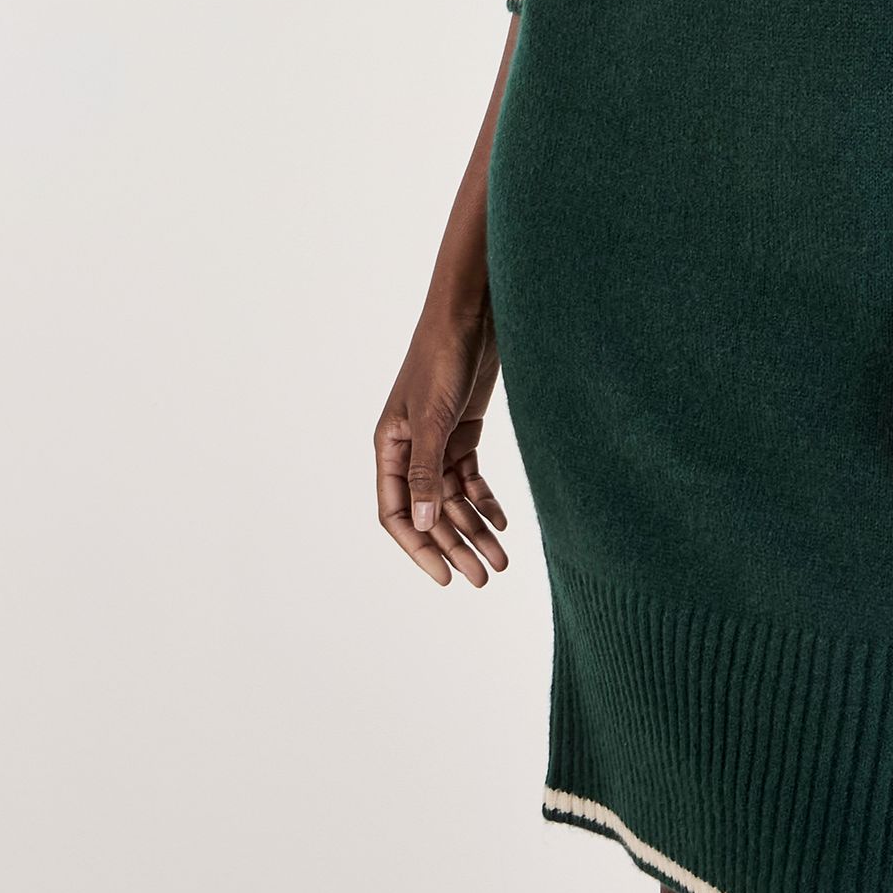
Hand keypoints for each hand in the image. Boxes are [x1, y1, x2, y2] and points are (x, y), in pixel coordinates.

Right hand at [374, 308, 511, 587]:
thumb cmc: (441, 358)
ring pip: (455, 498)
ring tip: (501, 560)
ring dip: (475, 528)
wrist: (470, 314)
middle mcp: (410, 449)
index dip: (419, 548)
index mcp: (389, 447)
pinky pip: (471, 477)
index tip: (446, 577)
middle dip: (455, 546)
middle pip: (431, 511)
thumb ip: (427, 471)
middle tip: (484, 577)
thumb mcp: (432, 418)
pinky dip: (485, 500)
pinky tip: (503, 522)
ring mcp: (437, 440)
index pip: (396, 513)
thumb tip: (425, 524)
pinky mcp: (462, 430)